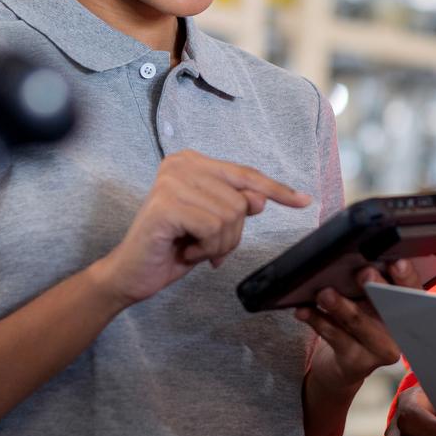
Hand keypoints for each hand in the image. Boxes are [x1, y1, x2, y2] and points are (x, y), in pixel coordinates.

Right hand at [97, 151, 310, 306]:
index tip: (304, 201)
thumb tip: (261, 199)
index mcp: (193, 162)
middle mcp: (181, 164)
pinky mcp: (165, 204)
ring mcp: (171, 182)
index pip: (246, 174)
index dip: (276, 190)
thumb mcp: (213, 225)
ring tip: (192, 247)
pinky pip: (212, 228)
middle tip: (203, 245)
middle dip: (231, 234)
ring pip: (230, 216)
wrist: (131, 274)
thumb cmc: (172, 247)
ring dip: (217, 244)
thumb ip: (236, 207)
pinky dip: (205, 249)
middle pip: (242, 201)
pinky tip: (184, 251)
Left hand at [298, 259, 419, 390]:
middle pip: (388, 307)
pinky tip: (304, 311)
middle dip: (376, 288)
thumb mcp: (370, 302)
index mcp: (407, 310)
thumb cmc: (361, 321)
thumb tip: (355, 258)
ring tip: (324, 293)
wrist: (348, 364)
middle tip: (364, 273)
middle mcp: (399, 332)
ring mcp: (379, 350)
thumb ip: (370, 283)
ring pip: (358, 323)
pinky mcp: (356, 362)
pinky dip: (318, 321)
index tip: (397, 263)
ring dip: (339, 306)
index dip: (406, 277)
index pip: (412, 290)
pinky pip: (335, 337)